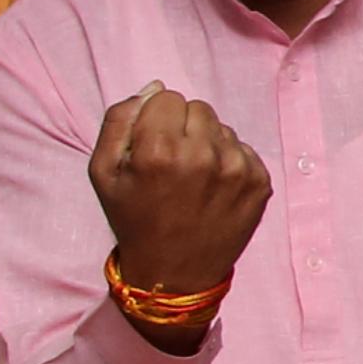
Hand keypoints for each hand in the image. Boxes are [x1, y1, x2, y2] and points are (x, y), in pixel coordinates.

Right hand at [89, 84, 271, 309]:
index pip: (166, 97)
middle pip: (197, 108)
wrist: (173, 275)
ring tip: (193, 180)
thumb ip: (121, 119)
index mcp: (158, 151)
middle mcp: (202, 156)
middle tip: (172, 165)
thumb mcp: (103, 172)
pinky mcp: (259, 182)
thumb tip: (154, 88)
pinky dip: (229, 163)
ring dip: (207, 145)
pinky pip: (243, 149)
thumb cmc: (133, 219)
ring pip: (221, 128)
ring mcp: (236, 170)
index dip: (155, 120)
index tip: (152, 147)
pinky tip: (214, 190)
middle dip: (183, 129)